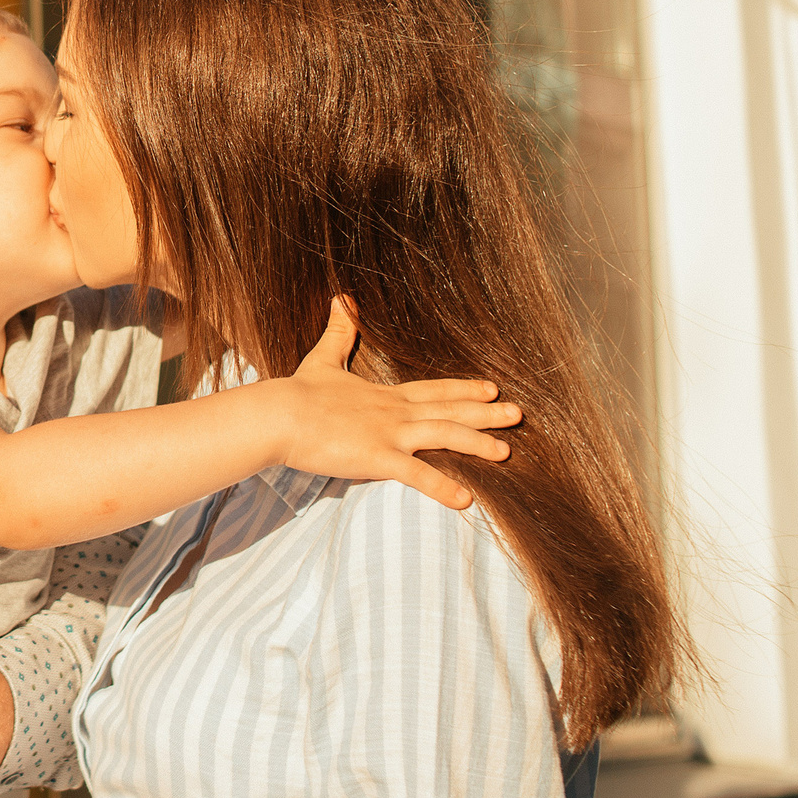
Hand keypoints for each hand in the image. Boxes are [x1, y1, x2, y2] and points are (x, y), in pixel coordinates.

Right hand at [279, 298, 520, 508]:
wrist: (278, 415)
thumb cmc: (298, 392)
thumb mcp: (323, 359)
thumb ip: (339, 333)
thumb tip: (343, 297)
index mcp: (386, 396)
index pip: (434, 391)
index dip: (464, 390)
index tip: (492, 389)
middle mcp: (395, 413)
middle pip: (449, 411)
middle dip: (486, 414)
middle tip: (519, 414)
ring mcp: (389, 435)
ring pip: (444, 436)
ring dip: (477, 443)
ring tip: (506, 453)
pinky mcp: (376, 458)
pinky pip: (416, 475)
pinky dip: (442, 487)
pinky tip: (466, 500)